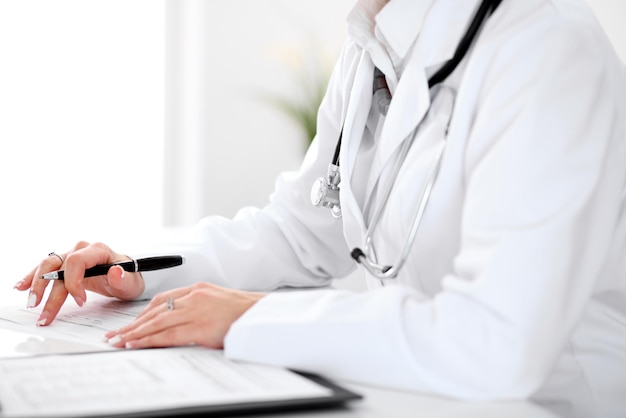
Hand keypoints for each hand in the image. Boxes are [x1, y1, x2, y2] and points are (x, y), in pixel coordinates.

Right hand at [14, 241, 144, 325]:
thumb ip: (123, 279)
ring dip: (36, 285)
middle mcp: (82, 249)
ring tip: (31, 303)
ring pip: (47, 266)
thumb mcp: (131, 282)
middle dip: (48, 289)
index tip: (79, 302)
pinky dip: (33, 278)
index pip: (76, 262)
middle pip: (57, 265)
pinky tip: (22, 287)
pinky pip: (46, 269)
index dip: (74, 282)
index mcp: (98, 250)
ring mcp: (71, 255)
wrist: (127, 276)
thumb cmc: (129, 278)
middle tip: (43, 312)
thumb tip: (115, 272)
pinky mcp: (65, 265)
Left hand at [105, 282, 264, 349]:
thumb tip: (180, 319)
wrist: (263, 314)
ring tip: (118, 342)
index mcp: (198, 288)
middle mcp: (194, 297)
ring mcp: (196, 311)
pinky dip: (149, 340)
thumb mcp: (219, 301)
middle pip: (154, 311)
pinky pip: (168, 335)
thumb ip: (199, 306)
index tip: (130, 323)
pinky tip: (136, 344)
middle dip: (131, 324)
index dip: (143, 313)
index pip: (163, 300)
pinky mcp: (200, 327)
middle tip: (113, 335)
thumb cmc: (244, 312)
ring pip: (156, 323)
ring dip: (134, 333)